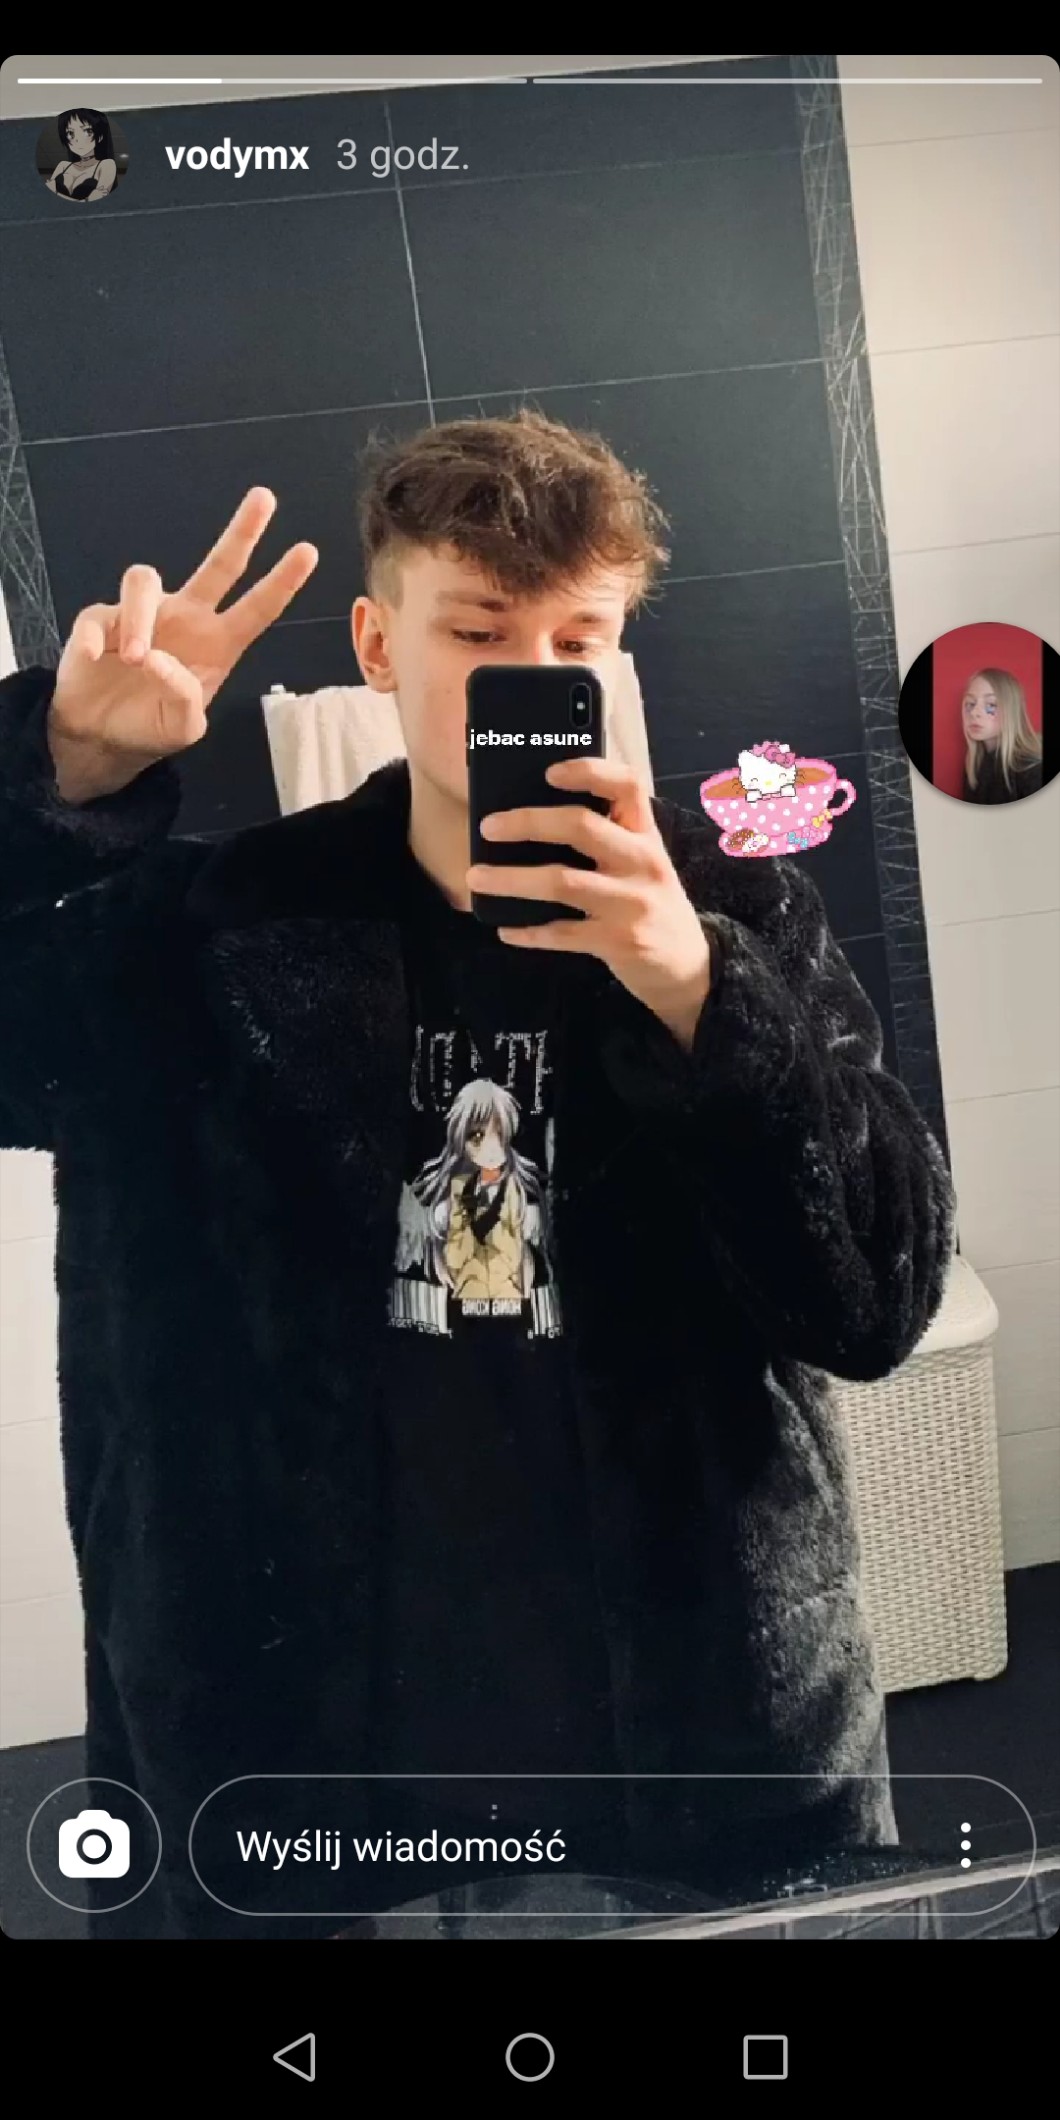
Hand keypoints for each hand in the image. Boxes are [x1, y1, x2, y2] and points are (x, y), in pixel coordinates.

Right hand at [47, 488, 317, 801]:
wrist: (103, 737)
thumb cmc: (151, 726)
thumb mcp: (183, 728)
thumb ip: (185, 699)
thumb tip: (159, 661)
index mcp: (217, 644)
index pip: (256, 608)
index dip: (281, 581)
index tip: (308, 551)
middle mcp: (186, 618)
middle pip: (218, 565)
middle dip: (242, 531)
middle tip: (265, 498)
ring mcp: (144, 615)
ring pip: (144, 581)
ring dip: (140, 619)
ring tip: (136, 659)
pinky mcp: (100, 620)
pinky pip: (99, 616)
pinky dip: (96, 638)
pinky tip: (95, 657)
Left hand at [468, 756, 712, 1050]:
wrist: (688, 966)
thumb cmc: (652, 904)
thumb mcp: (643, 864)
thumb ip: (608, 839)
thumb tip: (536, 818)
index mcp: (646, 835)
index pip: (627, 786)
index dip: (589, 771)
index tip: (550, 771)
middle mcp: (641, 863)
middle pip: (581, 827)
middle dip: (528, 823)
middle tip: (489, 827)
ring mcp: (630, 904)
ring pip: (562, 882)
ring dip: (512, 879)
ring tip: (477, 876)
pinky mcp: (617, 942)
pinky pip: (562, 934)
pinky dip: (529, 932)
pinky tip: (506, 929)